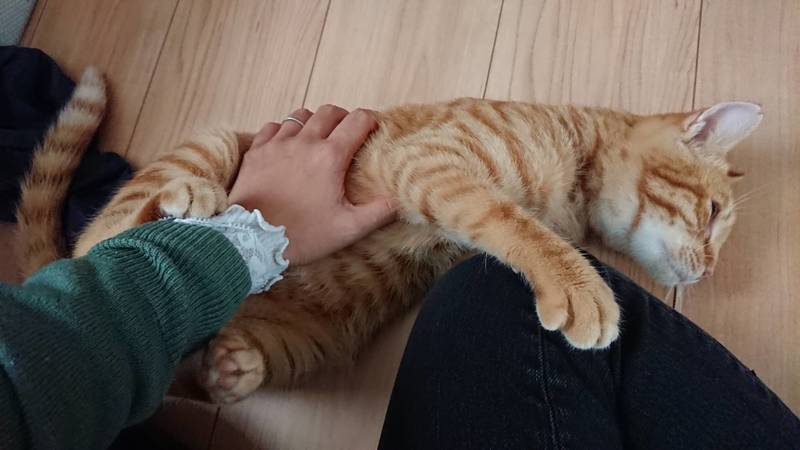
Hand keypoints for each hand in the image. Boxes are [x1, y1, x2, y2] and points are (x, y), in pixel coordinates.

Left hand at [228, 105, 395, 264]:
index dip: (371, 120)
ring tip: (318, 138)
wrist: (251, 241)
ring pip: (300, 116)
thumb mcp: (348, 229)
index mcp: (330, 157)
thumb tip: (398, 200)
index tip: (375, 128)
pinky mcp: (256, 152)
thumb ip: (378, 212)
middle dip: (344, 117)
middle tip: (349, 133)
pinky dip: (284, 131)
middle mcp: (305, 142)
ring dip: (314, 122)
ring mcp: (277, 144)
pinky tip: (288, 146)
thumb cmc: (302, 235)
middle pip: (329, 112)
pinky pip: (273, 127)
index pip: (358, 120)